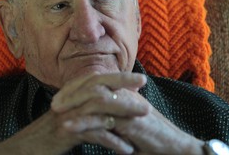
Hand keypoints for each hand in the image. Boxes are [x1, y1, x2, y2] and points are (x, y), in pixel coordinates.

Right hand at [0, 72, 146, 154]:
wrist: (28, 148)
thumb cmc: (51, 133)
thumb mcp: (71, 115)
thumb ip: (86, 107)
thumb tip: (109, 106)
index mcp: (72, 95)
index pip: (96, 79)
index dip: (117, 76)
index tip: (139, 77)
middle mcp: (70, 100)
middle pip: (98, 85)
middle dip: (122, 82)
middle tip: (144, 81)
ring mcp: (68, 115)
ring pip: (99, 106)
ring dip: (124, 110)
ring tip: (145, 114)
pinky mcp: (66, 132)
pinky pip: (93, 133)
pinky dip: (112, 141)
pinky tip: (127, 149)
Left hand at [52, 73, 204, 154]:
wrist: (174, 147)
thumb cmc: (149, 136)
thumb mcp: (128, 122)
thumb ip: (113, 115)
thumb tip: (95, 116)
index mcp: (125, 92)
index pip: (97, 81)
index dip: (78, 86)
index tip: (61, 95)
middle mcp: (127, 95)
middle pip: (94, 85)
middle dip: (72, 92)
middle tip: (54, 101)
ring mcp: (129, 107)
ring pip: (96, 98)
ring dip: (74, 104)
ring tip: (56, 111)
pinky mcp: (131, 123)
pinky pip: (102, 120)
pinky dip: (83, 122)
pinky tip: (69, 126)